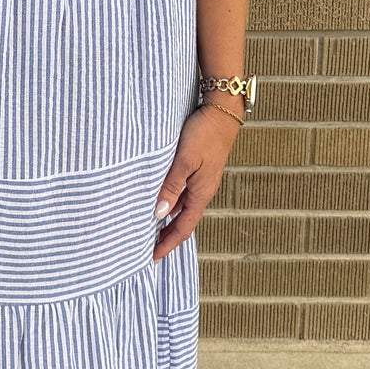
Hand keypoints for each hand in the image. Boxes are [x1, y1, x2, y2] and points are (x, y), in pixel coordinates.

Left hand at [151, 102, 240, 259]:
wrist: (222, 110)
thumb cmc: (204, 133)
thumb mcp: (184, 160)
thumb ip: (171, 187)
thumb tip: (158, 214)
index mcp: (202, 193)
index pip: (183, 228)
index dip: (168, 244)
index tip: (152, 258)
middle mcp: (202, 191)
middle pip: (183, 221)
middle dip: (166, 237)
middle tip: (147, 249)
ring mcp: (201, 180)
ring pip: (182, 208)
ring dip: (167, 220)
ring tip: (149, 229)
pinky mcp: (198, 169)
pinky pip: (182, 194)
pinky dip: (170, 203)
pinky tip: (158, 201)